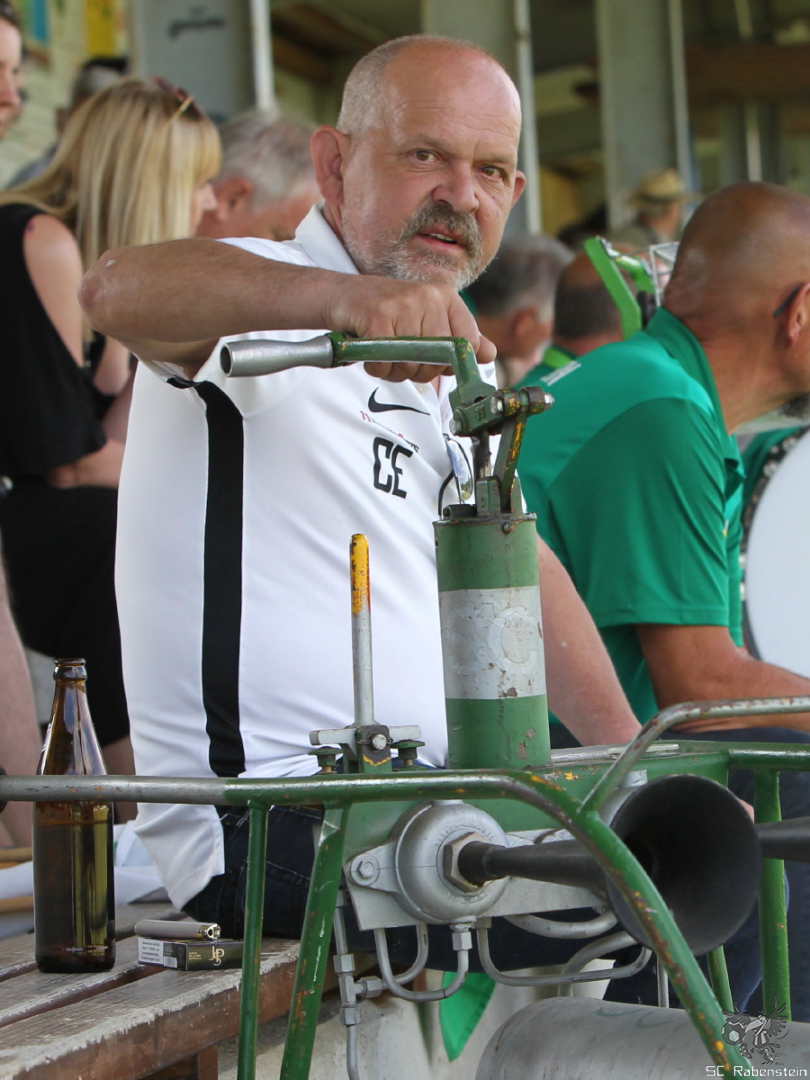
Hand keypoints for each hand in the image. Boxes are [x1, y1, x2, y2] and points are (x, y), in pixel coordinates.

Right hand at [324, 274, 495, 382]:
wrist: (342, 294)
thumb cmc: (388, 312)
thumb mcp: (428, 318)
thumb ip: (458, 337)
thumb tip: (489, 354)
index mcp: (446, 297)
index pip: (468, 344)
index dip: (451, 363)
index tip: (432, 360)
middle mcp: (429, 296)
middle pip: (438, 361)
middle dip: (417, 371)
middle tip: (400, 357)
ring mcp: (403, 305)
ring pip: (411, 365)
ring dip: (394, 371)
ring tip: (384, 353)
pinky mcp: (377, 317)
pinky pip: (385, 363)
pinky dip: (376, 368)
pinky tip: (370, 353)